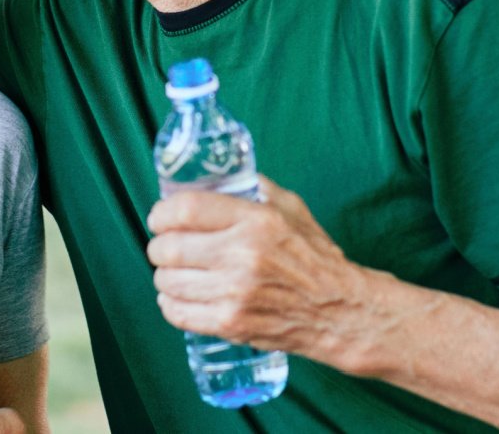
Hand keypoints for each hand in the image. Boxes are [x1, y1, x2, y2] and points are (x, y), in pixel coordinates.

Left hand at [146, 175, 367, 359]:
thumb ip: (256, 188)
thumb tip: (218, 175)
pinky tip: (181, 296)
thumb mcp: (292, 209)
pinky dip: (170, 304)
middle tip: (164, 247)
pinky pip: (176, 312)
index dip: (161, 213)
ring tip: (175, 273)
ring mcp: (235, 293)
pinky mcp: (231, 324)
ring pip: (167, 281)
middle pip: (168, 247)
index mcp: (256, 221)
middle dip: (159, 247)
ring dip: (164, 276)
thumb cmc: (314, 258)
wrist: (340, 311)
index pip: (184, 209)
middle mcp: (242, 255)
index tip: (159, 218)